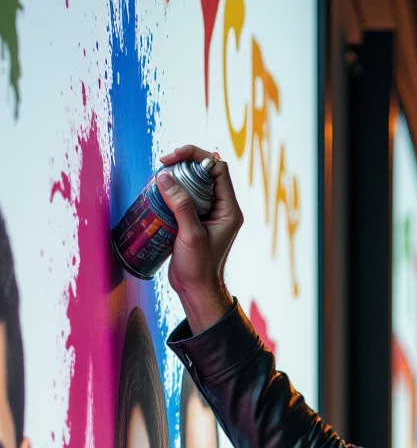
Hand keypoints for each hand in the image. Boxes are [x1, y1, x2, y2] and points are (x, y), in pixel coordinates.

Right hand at [157, 144, 243, 332]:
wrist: (196, 291)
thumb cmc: (200, 269)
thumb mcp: (191, 235)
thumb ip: (181, 206)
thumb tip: (164, 176)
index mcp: (229, 210)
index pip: (217, 169)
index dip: (195, 157)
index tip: (172, 159)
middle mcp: (221, 208)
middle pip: (204, 172)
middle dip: (183, 165)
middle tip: (162, 167)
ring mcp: (208, 214)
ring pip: (193, 184)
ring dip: (175, 178)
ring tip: (157, 180)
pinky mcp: (194, 220)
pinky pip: (184, 198)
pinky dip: (171, 192)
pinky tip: (156, 194)